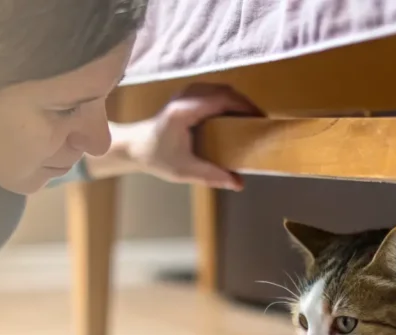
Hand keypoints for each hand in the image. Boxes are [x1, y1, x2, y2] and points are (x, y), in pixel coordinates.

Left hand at [103, 83, 263, 189]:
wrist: (135, 146)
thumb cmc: (157, 157)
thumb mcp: (184, 170)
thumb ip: (212, 175)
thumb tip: (239, 184)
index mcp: (184, 112)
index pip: (221, 100)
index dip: (244, 106)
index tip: (260, 118)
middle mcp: (185, 96)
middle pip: (224, 90)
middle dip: (244, 103)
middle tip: (260, 120)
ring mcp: (185, 92)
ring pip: (219, 88)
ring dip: (236, 100)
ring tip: (250, 117)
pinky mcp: (186, 95)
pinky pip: (212, 91)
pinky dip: (226, 99)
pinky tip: (234, 114)